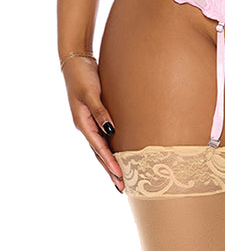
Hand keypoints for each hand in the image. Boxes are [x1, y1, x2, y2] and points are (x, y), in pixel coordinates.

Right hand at [62, 56, 123, 191]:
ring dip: (110, 163)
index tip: (121, 176)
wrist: (76, 62)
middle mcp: (85, 126)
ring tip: (120, 178)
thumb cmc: (83, 76)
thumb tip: (111, 132)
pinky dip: (109, 148)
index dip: (110, 163)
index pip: (99, 148)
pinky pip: (103, 136)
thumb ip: (100, 112)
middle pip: (98, 154)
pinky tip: (117, 153)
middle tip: (122, 188)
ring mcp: (89, 122)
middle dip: (110, 171)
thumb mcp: (91, 93)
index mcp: (82, 123)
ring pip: (100, 147)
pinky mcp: (95, 115)